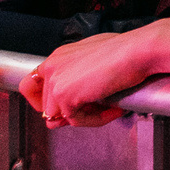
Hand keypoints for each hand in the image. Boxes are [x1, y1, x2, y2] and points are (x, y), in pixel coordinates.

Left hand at [22, 27, 153, 127]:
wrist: (138, 51)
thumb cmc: (127, 49)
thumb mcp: (96, 57)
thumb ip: (81, 74)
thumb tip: (81, 96)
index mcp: (59, 56)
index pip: (32, 84)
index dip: (44, 100)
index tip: (61, 108)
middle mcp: (53, 67)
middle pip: (45, 105)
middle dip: (69, 112)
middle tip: (94, 109)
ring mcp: (56, 82)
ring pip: (58, 116)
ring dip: (84, 117)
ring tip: (108, 109)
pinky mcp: (64, 96)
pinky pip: (76, 120)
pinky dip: (96, 120)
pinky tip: (114, 109)